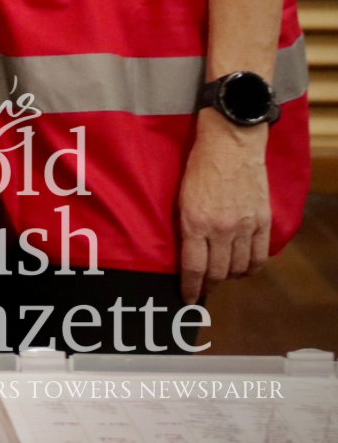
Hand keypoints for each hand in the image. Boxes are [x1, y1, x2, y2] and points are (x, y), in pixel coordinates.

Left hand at [178, 110, 271, 304]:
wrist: (230, 144)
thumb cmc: (198, 164)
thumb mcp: (181, 196)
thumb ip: (186, 225)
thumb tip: (187, 250)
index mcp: (195, 223)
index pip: (194, 268)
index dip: (191, 288)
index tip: (187, 299)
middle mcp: (221, 230)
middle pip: (217, 272)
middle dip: (209, 285)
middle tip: (204, 288)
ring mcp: (245, 227)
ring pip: (239, 267)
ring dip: (230, 277)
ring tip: (222, 277)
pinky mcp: (262, 221)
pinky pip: (260, 256)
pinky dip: (252, 268)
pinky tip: (244, 270)